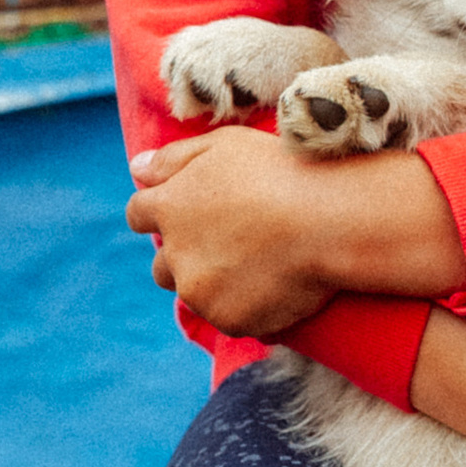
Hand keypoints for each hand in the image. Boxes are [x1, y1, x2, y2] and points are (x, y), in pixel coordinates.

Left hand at [128, 127, 465, 337]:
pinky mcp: (230, 321)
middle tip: (230, 243)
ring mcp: (201, 292)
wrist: (329, 221)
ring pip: (194, 293)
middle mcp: (175, 254)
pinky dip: (245, 306)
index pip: (139, 215)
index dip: (161, 213)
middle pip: (162, 265)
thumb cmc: (282, 172)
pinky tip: (276, 285)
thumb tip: (137, 169)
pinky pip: (229, 317)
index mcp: (169, 207)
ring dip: (213, 284)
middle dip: (184, 256)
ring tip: (258, 266)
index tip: (188, 213)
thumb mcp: (225, 145)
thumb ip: (174, 158)